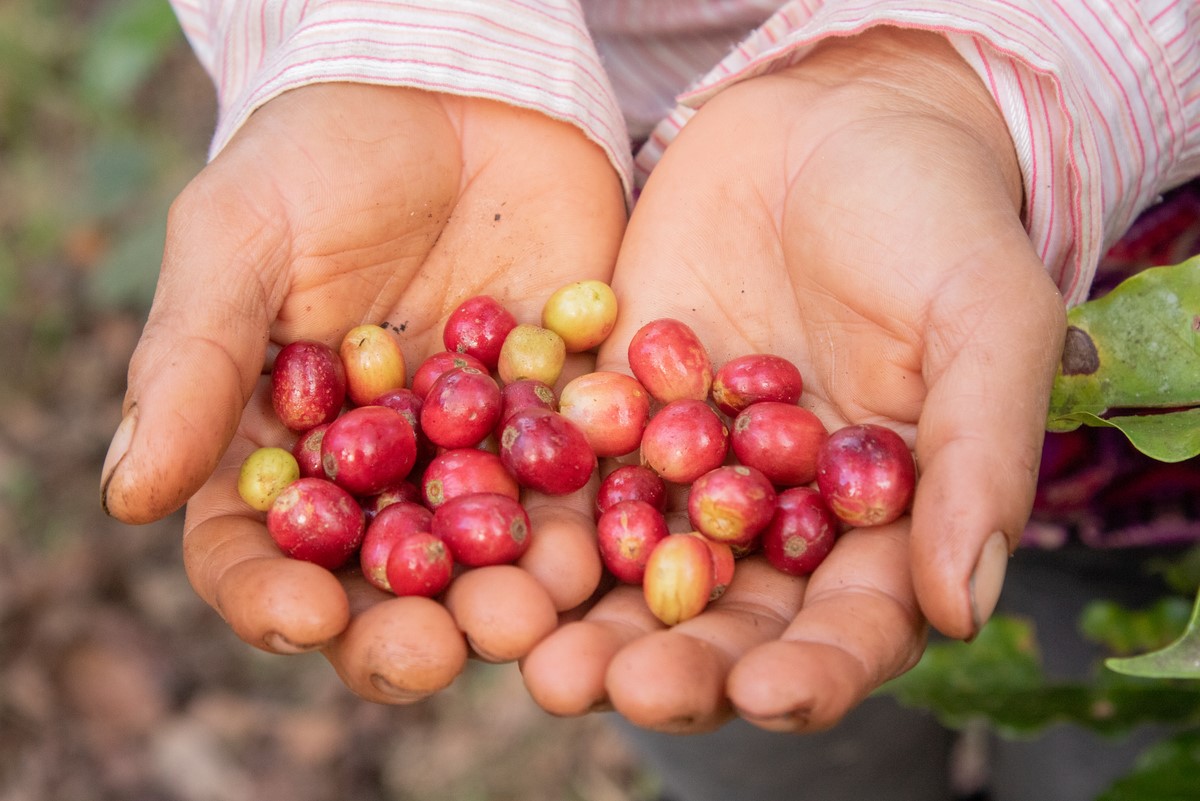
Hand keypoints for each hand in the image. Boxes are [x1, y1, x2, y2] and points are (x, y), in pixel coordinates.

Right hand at [101, 83, 626, 700]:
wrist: (456, 83)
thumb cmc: (322, 152)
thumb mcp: (241, 236)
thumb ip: (194, 360)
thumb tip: (128, 495)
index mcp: (282, 442)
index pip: (260, 547)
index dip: (270, 595)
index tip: (303, 620)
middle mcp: (382, 466)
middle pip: (386, 574)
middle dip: (411, 621)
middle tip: (443, 647)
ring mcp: (480, 446)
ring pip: (494, 545)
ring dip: (515, 589)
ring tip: (539, 609)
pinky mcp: (567, 409)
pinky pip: (584, 472)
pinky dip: (597, 508)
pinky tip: (614, 536)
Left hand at [522, 28, 1066, 731]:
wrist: (829, 119)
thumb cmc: (936, 215)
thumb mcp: (984, 320)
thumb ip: (981, 458)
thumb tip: (966, 605)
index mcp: (878, 520)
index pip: (850, 624)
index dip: (815, 669)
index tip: (769, 694)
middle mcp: (774, 514)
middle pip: (725, 617)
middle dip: (674, 664)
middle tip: (614, 690)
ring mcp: (685, 465)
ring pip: (634, 565)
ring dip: (584, 617)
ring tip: (534, 656)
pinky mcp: (613, 407)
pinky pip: (569, 466)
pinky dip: (529, 505)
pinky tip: (484, 537)